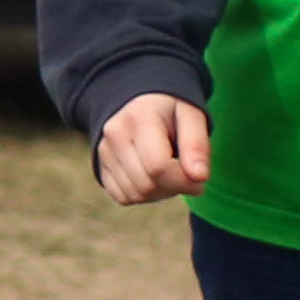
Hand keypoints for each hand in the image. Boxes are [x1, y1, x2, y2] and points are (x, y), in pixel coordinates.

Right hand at [95, 91, 210, 203]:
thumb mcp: (192, 116)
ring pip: (136, 195)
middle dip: (173, 187)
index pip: (158, 167)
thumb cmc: (172, 111)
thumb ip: (197, 145)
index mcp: (140, 118)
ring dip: (159, 192)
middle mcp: (115, 134)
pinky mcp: (100, 166)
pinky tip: (152, 177)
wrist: (142, 102)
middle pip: (147, 185)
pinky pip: (123, 197)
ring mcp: (104, 151)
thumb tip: (199, 177)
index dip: (183, 181)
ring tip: (168, 171)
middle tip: (185, 172)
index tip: (199, 178)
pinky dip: (143, 195)